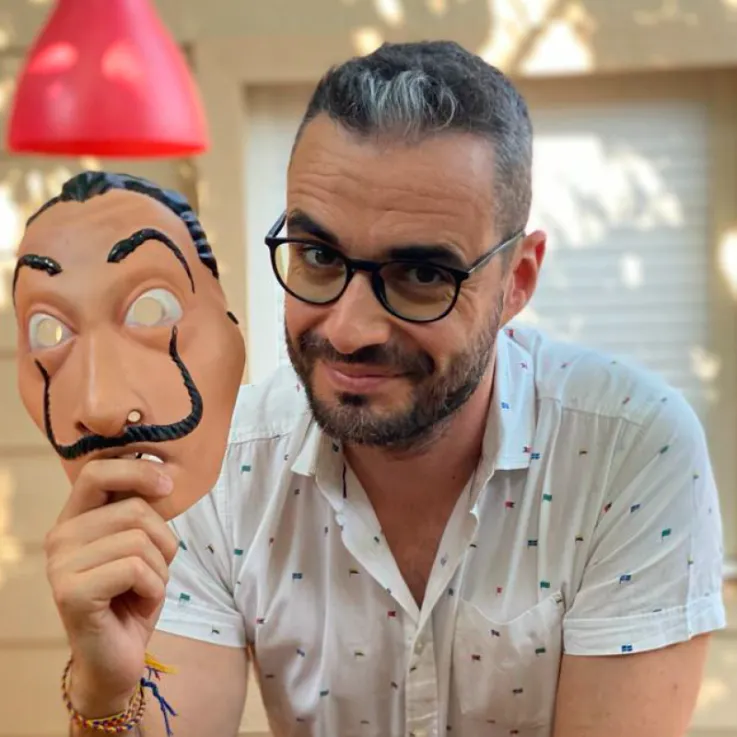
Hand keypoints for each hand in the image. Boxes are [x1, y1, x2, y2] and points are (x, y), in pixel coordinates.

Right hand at [45, 459, 178, 714]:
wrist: (117, 656)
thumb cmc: (132, 596)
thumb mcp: (141, 545)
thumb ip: (140, 511)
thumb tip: (162, 476)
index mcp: (74, 518)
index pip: (97, 471)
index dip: (137, 470)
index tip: (167, 485)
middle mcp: (60, 537)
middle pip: (134, 509)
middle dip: (163, 539)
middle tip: (156, 568)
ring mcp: (60, 565)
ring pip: (139, 541)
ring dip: (160, 569)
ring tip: (145, 589)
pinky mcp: (71, 592)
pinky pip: (136, 569)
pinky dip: (154, 588)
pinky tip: (140, 603)